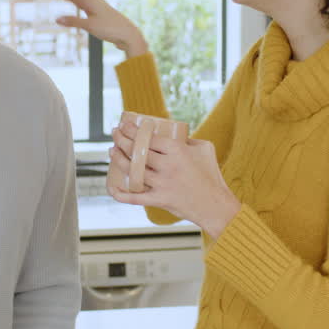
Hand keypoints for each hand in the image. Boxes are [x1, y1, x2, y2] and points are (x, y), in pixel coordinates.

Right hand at [51, 0, 147, 57]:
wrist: (128, 35)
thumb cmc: (110, 28)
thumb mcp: (89, 26)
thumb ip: (73, 21)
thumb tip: (57, 19)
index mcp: (91, 1)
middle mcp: (94, 1)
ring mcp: (97, 7)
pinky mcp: (100, 15)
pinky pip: (86, 5)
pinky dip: (79, 3)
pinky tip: (77, 4)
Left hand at [108, 120, 240, 236]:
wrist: (215, 205)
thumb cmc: (211, 175)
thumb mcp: (204, 149)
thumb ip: (187, 139)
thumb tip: (170, 134)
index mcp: (177, 150)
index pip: (148, 137)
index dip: (132, 129)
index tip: (124, 124)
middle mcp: (167, 166)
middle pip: (136, 151)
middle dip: (121, 139)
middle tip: (115, 133)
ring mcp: (162, 184)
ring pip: (132, 170)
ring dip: (118, 159)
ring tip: (112, 150)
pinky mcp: (159, 200)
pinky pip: (135, 198)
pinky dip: (121, 194)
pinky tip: (112, 187)